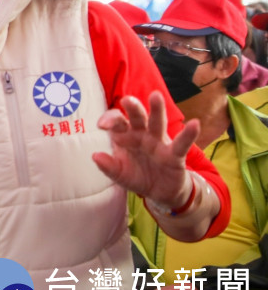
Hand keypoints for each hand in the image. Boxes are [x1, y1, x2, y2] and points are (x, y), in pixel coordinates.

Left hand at [93, 92, 198, 206]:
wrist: (160, 193)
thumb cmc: (137, 176)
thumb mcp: (120, 174)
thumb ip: (108, 166)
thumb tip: (95, 156)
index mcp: (125, 136)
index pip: (117, 122)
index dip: (109, 120)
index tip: (102, 125)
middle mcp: (142, 134)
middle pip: (137, 117)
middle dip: (133, 108)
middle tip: (126, 100)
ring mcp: (158, 142)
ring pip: (157, 123)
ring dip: (157, 110)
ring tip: (156, 96)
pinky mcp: (174, 154)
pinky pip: (181, 143)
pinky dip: (188, 134)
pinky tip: (195, 123)